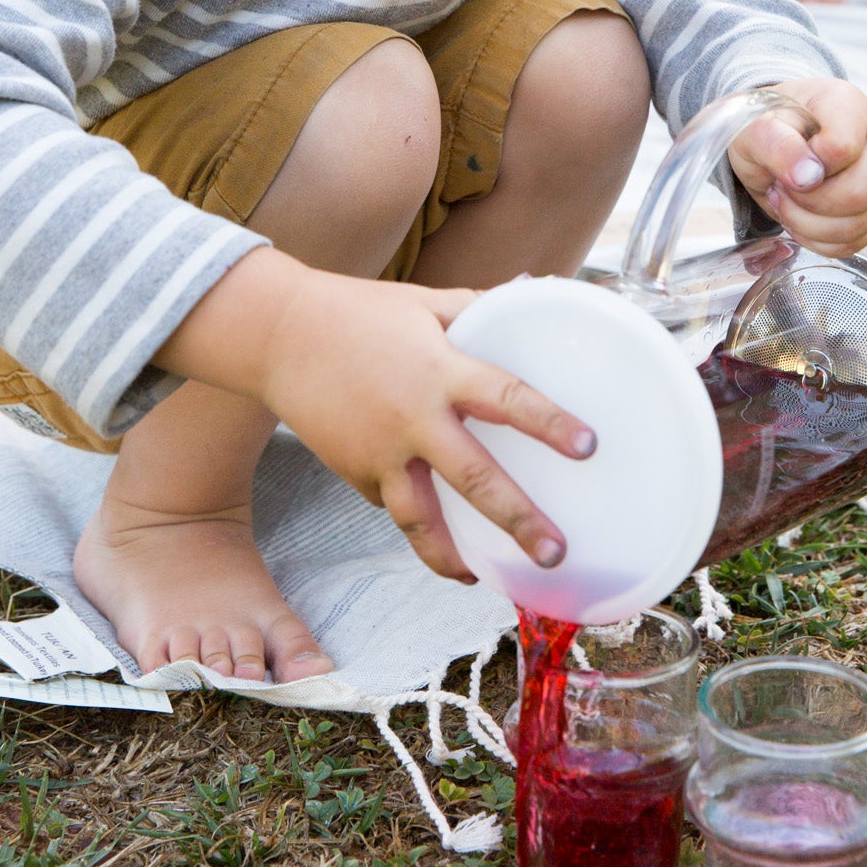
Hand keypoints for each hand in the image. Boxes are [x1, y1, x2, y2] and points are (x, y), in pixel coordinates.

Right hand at [264, 264, 595, 581]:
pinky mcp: (355, 476)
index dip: (549, 423)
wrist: (278, 335)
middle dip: (517, 520)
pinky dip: (418, 524)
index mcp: (439, 371)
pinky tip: (440, 535)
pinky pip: (394, 506)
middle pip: (473, 480)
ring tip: (484, 578)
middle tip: (554, 552)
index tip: (587, 447)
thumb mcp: (425, 301)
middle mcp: (413, 420)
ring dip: (453, 558)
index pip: (506, 398)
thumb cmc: (358, 312)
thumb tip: (535, 287)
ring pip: (421, 522)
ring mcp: (380, 454)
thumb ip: (480, 304)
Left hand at [727, 76, 866, 255]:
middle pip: (861, 192)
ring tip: (787, 201)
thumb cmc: (764, 126)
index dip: (809, 168)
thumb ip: (777, 144)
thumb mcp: (754, 127)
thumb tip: (807, 177)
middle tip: (780, 188)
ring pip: (861, 223)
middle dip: (809, 202)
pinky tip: (800, 218)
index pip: (843, 148)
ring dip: (810, 224)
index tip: (784, 165)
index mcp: (846, 104)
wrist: (768, 141)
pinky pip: (856, 240)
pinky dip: (820, 240)